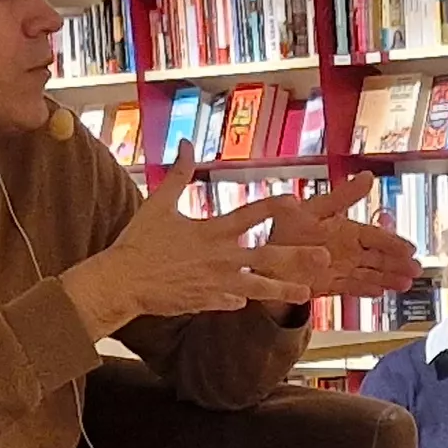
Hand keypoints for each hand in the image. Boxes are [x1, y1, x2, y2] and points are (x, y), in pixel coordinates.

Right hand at [60, 158, 325, 331]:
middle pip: (266, 257)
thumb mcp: (158, 203)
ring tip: (307, 294)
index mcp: (211, 231)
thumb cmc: (139, 241)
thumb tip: (186, 143)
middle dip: (296, 256)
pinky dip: (243, 302)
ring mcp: (215, 283)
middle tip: (324, 256)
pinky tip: (255, 304)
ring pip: (258, 288)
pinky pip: (231, 303)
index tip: (296, 201)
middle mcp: (220, 257)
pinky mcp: (206, 302)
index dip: (273, 206)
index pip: (249, 215)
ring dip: (284, 289)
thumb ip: (178, 174)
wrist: (122, 281)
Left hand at [258, 179, 423, 301]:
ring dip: (388, 279)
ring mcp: (338, 268)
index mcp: (344, 229)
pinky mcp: (328, 284)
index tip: (410, 250)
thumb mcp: (315, 209)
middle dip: (398, 264)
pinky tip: (382, 293)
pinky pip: (352, 287)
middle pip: (377, 257)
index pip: (374, 236)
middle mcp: (345, 249)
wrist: (261, 256)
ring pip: (369, 273)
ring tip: (405, 285)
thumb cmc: (287, 227)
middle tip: (417, 271)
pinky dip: (366, 290)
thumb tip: (369, 176)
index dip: (393, 243)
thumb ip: (343, 197)